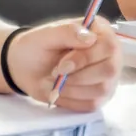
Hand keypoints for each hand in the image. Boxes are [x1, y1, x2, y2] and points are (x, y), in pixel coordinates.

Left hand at [5, 17, 121, 110]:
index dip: (86, 58)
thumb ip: (67, 32)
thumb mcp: (46, 35)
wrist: (26, 68)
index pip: (108, 46)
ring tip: (55, 81)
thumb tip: (90, 38)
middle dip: (79, 76)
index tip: (62, 65)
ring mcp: (107, 77)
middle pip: (109, 70)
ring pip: (102, 89)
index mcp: (100, 31)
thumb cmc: (37, 47)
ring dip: (73, 88)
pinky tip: (60, 90)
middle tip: (56, 74)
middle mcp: (109, 54)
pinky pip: (93, 104)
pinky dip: (72, 100)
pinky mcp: (100, 96)